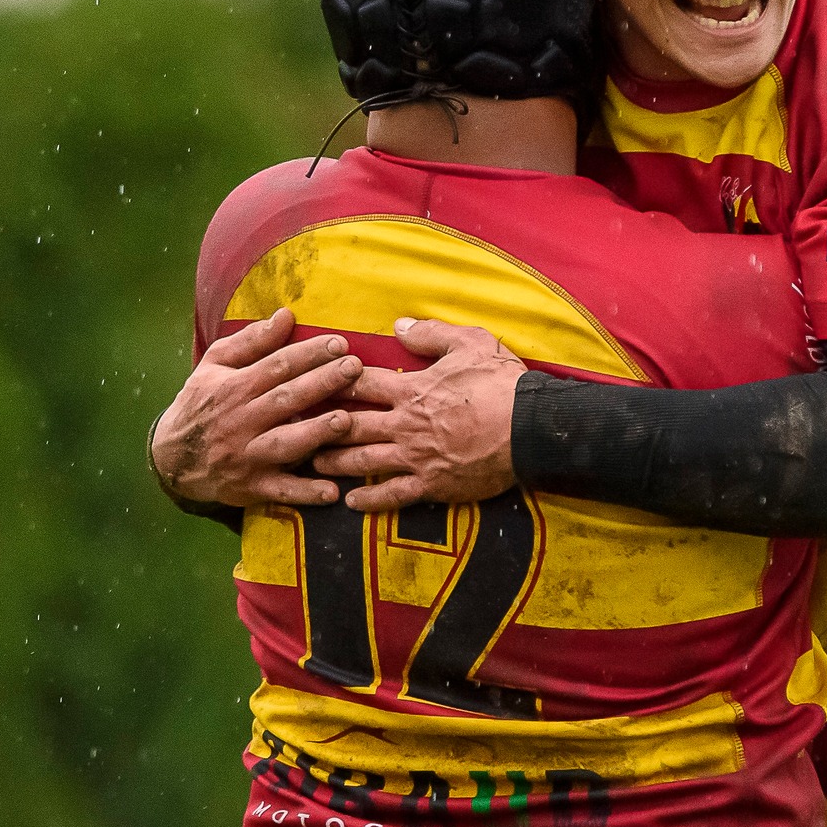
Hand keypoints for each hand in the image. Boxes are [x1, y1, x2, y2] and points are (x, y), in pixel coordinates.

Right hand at [150, 308, 362, 507]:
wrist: (172, 458)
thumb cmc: (203, 403)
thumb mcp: (215, 365)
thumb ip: (251, 340)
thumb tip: (286, 315)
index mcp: (234, 387)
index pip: (276, 366)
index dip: (308, 354)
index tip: (339, 343)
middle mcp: (241, 421)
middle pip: (286, 399)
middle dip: (322, 382)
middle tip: (354, 368)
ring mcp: (247, 456)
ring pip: (285, 443)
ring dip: (315, 433)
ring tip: (345, 420)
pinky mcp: (252, 487)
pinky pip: (282, 491)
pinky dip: (306, 493)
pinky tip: (332, 492)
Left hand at [314, 318, 524, 512]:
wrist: (531, 428)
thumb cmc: (503, 383)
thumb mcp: (471, 343)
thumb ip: (431, 333)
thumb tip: (398, 324)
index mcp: (412, 389)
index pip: (360, 383)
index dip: (333, 379)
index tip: (311, 379)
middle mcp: (405, 424)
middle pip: (351, 425)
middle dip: (321, 425)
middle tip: (294, 427)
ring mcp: (416, 457)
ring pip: (363, 461)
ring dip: (334, 462)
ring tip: (311, 463)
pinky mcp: (432, 484)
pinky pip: (393, 495)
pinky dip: (370, 500)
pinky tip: (351, 502)